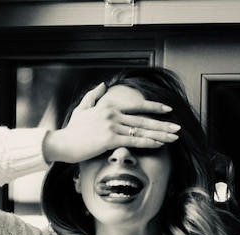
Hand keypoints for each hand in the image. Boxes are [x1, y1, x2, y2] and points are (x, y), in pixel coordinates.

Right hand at [43, 82, 180, 163]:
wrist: (61, 143)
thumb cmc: (72, 130)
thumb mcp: (82, 109)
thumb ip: (93, 95)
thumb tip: (103, 84)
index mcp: (109, 106)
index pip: (137, 105)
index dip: (154, 108)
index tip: (168, 110)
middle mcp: (113, 114)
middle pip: (144, 119)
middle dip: (163, 124)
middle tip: (178, 128)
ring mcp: (112, 126)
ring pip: (142, 131)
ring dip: (161, 134)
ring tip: (174, 138)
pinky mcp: (109, 139)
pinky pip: (134, 141)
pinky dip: (149, 142)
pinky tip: (160, 145)